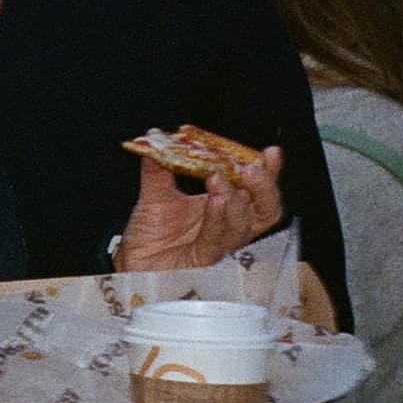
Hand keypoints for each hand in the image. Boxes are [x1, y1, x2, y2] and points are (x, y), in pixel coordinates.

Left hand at [111, 144, 283, 271]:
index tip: (270, 152)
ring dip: (234, 200)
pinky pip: (216, 241)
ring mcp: (218, 247)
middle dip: (264, 188)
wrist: (131, 265)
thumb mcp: (154, 194)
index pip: (255, 190)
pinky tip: (215, 201)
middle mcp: (228, 228)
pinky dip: (217, 218)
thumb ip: (159, 167)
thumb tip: (156, 136)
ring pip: (241, 226)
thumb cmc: (150, 235)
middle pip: (264, 211)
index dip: (268, 172)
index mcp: (225, 208)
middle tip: (250, 168)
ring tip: (219, 180)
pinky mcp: (202, 263)